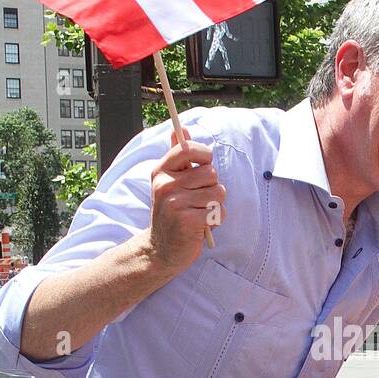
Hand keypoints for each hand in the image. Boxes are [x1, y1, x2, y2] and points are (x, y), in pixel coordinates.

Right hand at [148, 128, 226, 273]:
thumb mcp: (169, 182)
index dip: (204, 155)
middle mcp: (165, 185)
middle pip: (211, 173)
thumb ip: (178, 156)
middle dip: (212, 187)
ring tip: (199, 213)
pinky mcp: (187, 221)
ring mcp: (175, 203)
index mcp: (161, 171)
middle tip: (198, 200)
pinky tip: (201, 226)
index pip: (187, 148)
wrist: (160, 249)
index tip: (203, 165)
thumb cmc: (172, 212)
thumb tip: (181, 128)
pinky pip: (218, 212)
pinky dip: (215, 220)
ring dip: (215, 205)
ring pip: (218, 193)